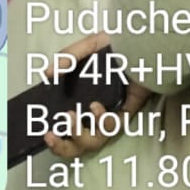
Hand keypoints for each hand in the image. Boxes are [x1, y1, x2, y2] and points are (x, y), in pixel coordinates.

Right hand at [42, 35, 152, 160]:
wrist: (142, 42)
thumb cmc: (115, 47)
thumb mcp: (88, 47)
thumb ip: (67, 57)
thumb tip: (47, 73)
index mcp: (82, 101)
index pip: (66, 131)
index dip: (56, 141)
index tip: (46, 134)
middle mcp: (95, 114)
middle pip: (78, 145)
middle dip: (62, 147)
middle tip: (52, 134)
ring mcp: (110, 115)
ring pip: (94, 141)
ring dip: (78, 134)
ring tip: (71, 116)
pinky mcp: (125, 113)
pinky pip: (112, 127)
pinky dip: (101, 120)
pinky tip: (95, 107)